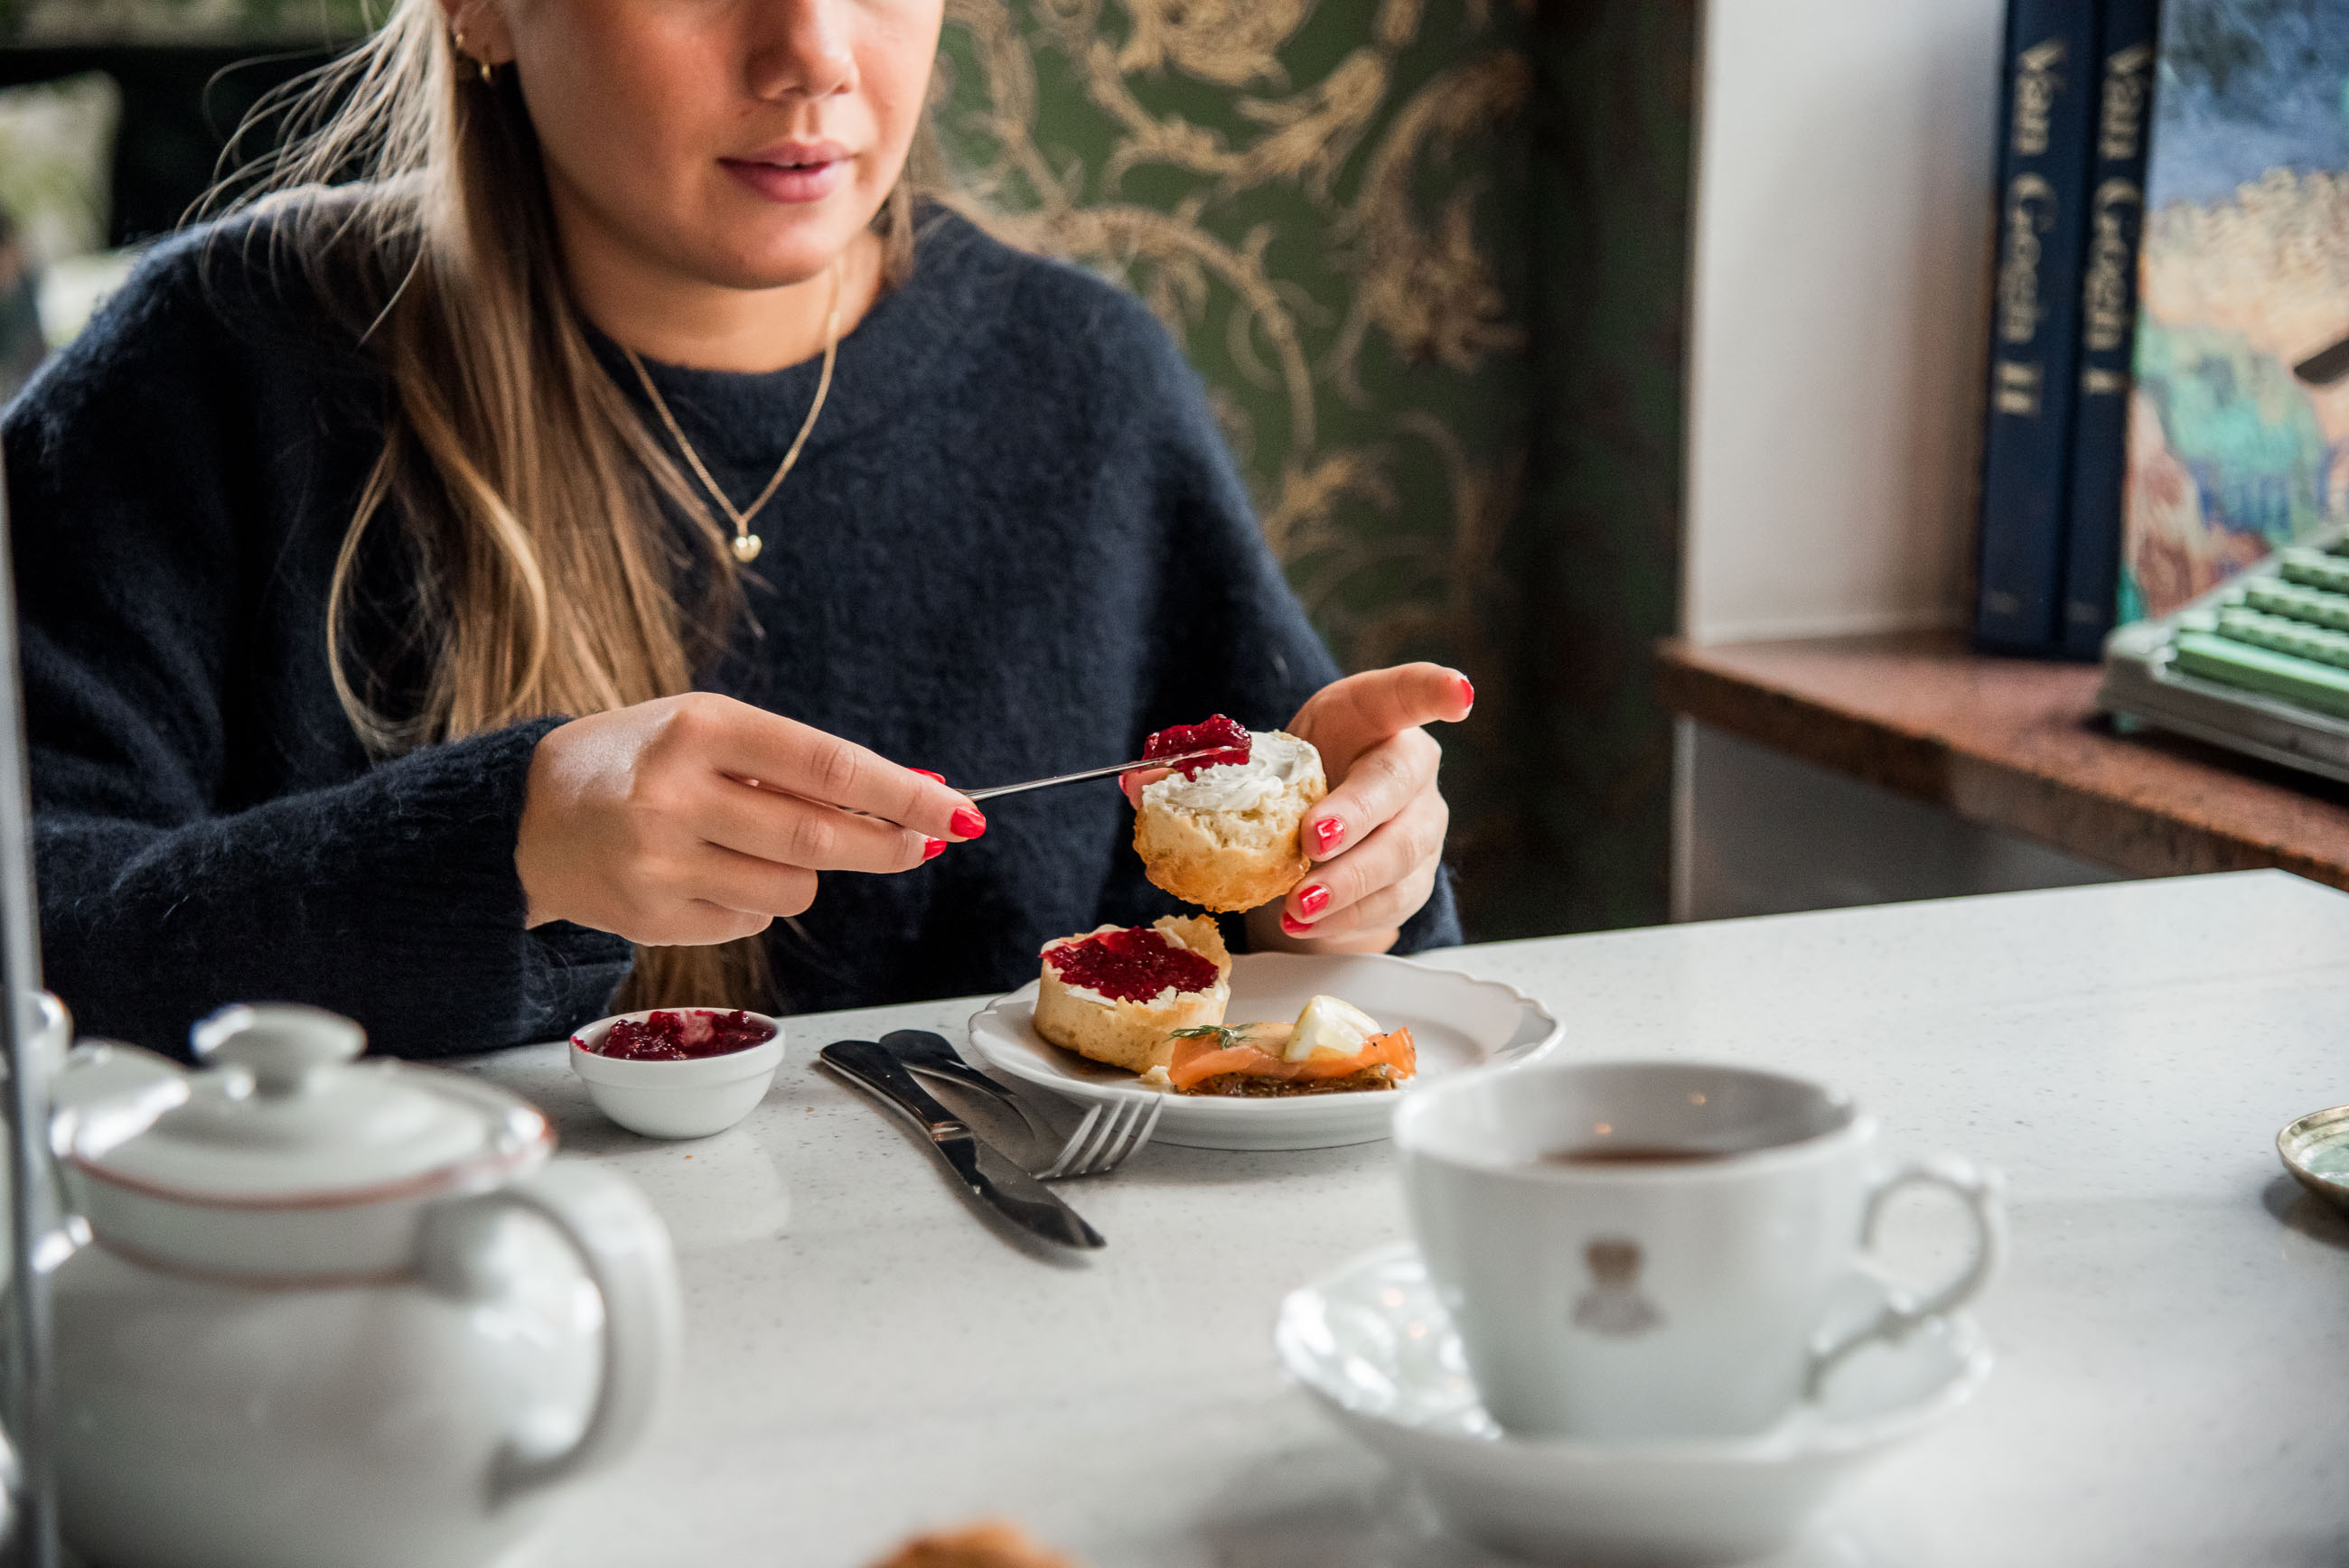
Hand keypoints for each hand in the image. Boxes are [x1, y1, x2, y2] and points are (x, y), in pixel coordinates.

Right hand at [515, 693, 983, 943]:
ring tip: (754, 842)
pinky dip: (754, 900)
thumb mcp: (709, 732)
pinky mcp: (654, 919)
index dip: (903, 794)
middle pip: (821, 839)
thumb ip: (799, 766)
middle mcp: (676, 796)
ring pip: (793, 890)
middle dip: (888, 844)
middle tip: (924, 845)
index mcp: (700, 730)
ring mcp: (662, 865)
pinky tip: (708, 872)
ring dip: (805, 872)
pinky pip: (750, 920)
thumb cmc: (640, 760)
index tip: (957, 812)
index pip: (827, 766)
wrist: (529, 816)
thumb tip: (907, 800)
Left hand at [1123, 665, 1470, 953]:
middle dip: (1358, 815)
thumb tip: (1136, 784)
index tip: (1457, 695)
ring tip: (1296, 906)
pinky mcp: (1416, 880)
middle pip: (1400, 786)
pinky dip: (1346, 919)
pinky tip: (1308, 925)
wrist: (1310, 845)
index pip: (1406, 695)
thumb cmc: (1285, 788)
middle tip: (1313, 839)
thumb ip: (1198, 771)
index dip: (1432, 690)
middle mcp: (1406, 767)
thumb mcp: (1250, 768)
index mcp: (1366, 718)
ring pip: (1401, 855)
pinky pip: (1389, 904)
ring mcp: (1421, 825)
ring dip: (1347, 884)